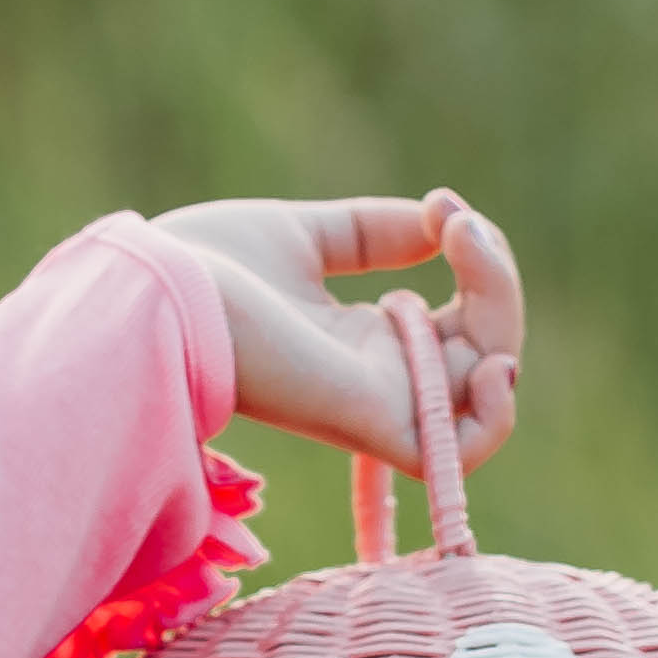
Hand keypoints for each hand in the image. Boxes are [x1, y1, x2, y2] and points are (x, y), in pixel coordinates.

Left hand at [150, 187, 522, 472]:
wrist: (155, 289)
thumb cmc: (203, 268)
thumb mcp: (304, 235)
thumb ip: (372, 233)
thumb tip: (442, 218)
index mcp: (357, 343)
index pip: (455, 328)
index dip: (478, 269)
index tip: (444, 207)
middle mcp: (374, 380)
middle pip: (483, 353)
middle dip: (497, 281)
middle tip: (459, 221)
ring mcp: (376, 404)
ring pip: (488, 388)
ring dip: (503, 312)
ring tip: (465, 246)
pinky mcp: (370, 421)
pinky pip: (466, 449)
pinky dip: (498, 407)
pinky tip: (484, 345)